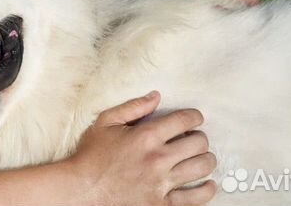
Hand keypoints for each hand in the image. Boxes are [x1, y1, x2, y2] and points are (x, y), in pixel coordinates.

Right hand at [66, 91, 216, 205]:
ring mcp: (161, 183)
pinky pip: (196, 198)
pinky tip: (207, 183)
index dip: (195, 117)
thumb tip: (156, 96)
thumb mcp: (106, 122)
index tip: (195, 119)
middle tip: (194, 138)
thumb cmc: (92, 155)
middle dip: (200, 137)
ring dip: (206, 159)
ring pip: (202, 167)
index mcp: (146, 136)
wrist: (82, 189)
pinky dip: (207, 190)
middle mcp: (158, 158)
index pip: (184, 120)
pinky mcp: (162, 203)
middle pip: (198, 143)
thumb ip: (133, 107)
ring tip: (201, 157)